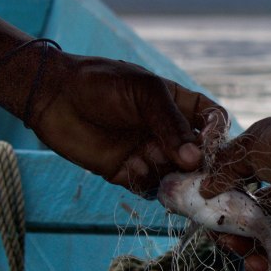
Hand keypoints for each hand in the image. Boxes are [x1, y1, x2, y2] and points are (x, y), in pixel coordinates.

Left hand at [32, 51, 220, 193]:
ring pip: (178, 176)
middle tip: (194, 171)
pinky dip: (147, 182)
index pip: (213, 121)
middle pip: (200, 156)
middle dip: (200, 165)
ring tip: (162, 171)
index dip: (217, 133)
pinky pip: (150, 187)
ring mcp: (150, 153)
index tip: (209, 141)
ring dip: (175, 178)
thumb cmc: (101, 83)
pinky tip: (133, 167)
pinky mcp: (129, 172)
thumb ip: (170, 124)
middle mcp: (169, 133)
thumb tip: (194, 159)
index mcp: (179, 106)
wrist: (53, 96)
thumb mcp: (144, 93)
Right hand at [200, 111, 270, 270]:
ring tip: (240, 252)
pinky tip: (258, 264)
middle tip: (223, 237)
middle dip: (237, 236)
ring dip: (252, 254)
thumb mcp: (252, 147)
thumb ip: (227, 168)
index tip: (209, 216)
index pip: (250, 202)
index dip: (229, 212)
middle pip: (260, 229)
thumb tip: (204, 188)